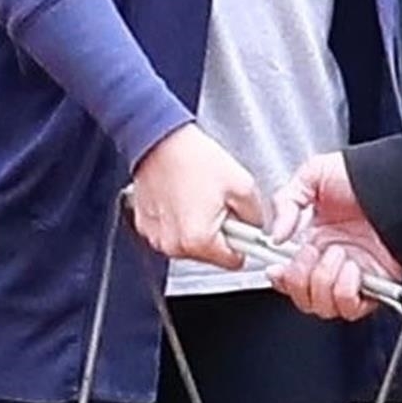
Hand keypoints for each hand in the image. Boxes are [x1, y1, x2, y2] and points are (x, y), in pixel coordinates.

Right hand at [128, 122, 265, 268]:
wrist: (159, 141)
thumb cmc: (193, 159)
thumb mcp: (242, 186)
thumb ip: (256, 216)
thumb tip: (256, 229)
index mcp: (199, 240)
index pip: (234, 261)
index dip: (243, 243)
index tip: (243, 229)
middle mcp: (174, 245)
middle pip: (211, 255)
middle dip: (220, 233)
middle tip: (217, 205)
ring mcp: (157, 238)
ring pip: (191, 245)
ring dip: (199, 228)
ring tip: (198, 199)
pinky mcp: (146, 227)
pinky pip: (172, 234)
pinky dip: (179, 221)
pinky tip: (181, 199)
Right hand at [267, 148, 401, 322]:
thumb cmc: (366, 174)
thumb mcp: (314, 175)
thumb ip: (286, 201)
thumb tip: (276, 235)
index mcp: (314, 239)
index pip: (289, 276)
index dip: (281, 279)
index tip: (278, 269)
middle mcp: (332, 261)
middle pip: (304, 298)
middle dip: (300, 279)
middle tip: (312, 253)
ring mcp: (353, 275)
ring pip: (324, 306)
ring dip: (325, 281)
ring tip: (338, 254)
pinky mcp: (375, 285)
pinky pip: (352, 307)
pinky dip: (347, 291)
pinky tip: (353, 267)